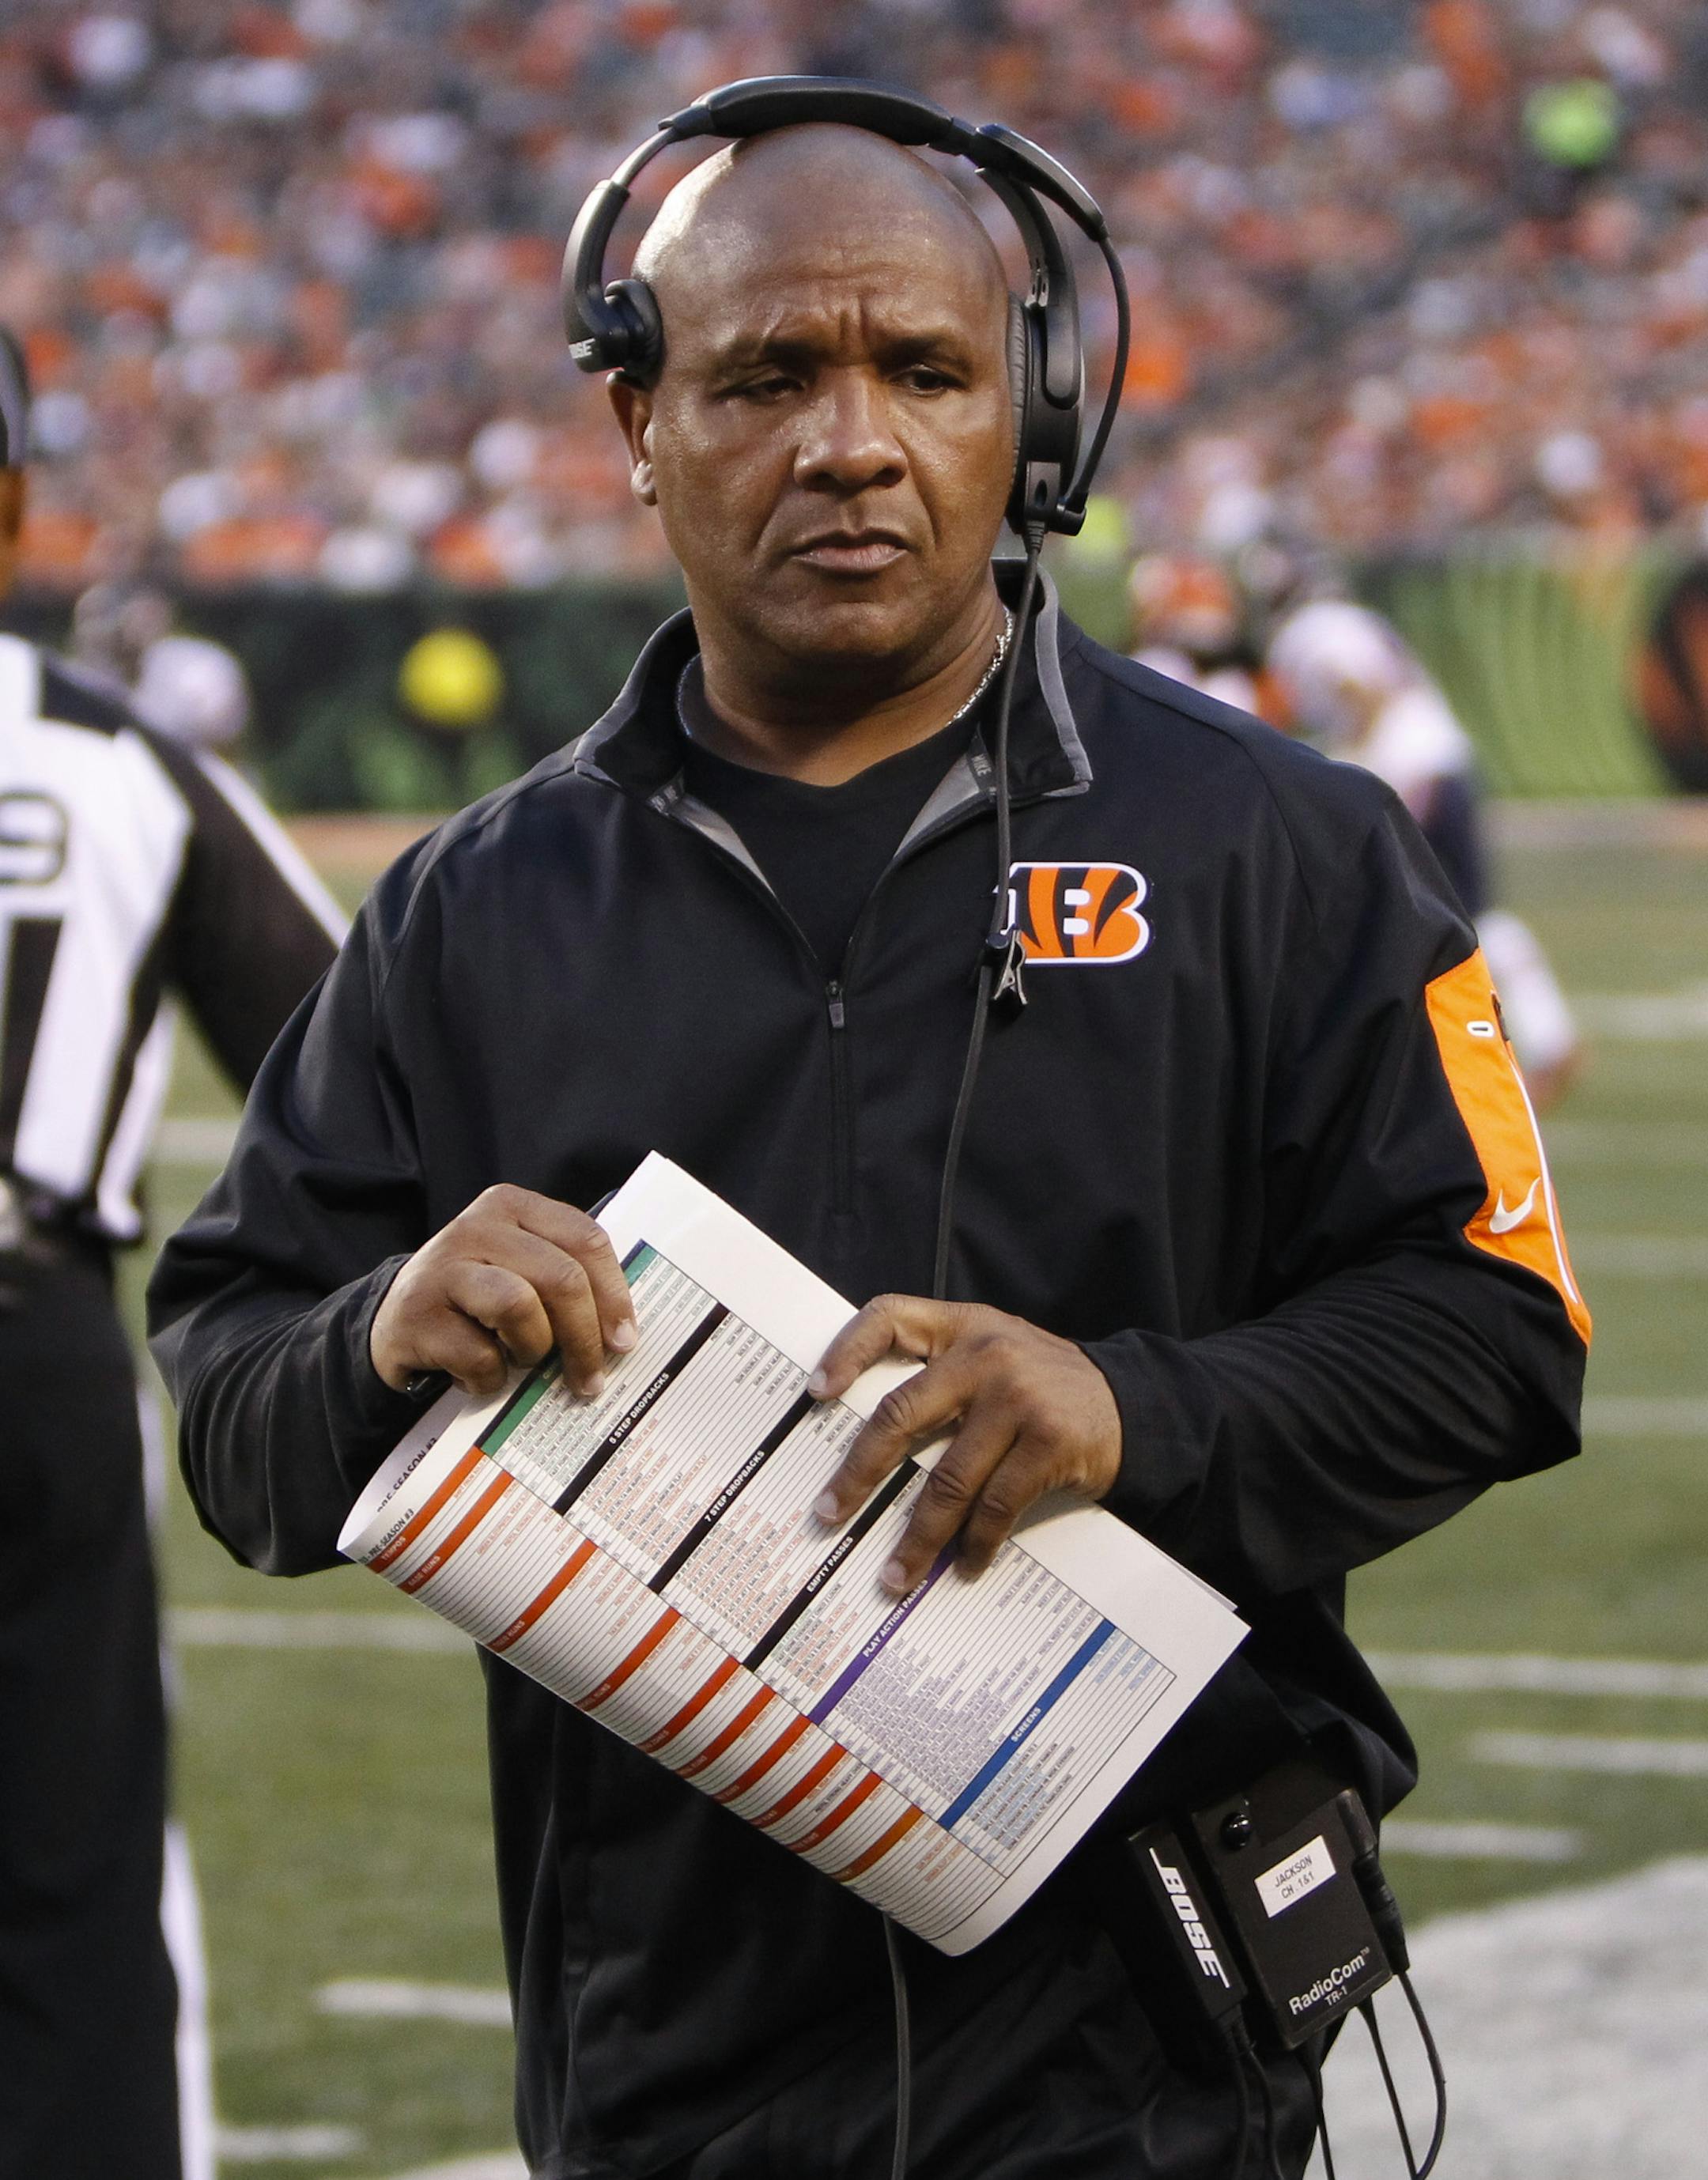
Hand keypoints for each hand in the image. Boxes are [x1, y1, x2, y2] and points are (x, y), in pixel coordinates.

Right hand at [370, 1184, 636, 1399]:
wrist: (394, 1322)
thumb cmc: (477, 1300)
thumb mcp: (521, 1271)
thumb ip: (566, 1281)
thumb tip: (622, 1334)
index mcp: (511, 1206)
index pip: (585, 1239)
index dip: (614, 1294)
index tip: (624, 1340)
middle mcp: (476, 1227)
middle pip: (560, 1277)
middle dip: (584, 1337)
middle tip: (590, 1378)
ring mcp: (442, 1268)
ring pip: (519, 1306)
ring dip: (532, 1350)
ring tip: (521, 1362)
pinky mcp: (416, 1315)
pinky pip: (479, 1355)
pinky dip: (489, 1379)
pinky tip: (479, 1376)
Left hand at [808, 1296, 1121, 1593]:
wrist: (1134, 1402)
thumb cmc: (1045, 1385)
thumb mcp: (995, 1353)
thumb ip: (941, 1372)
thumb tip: (866, 1443)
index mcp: (963, 1327)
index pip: (889, 1316)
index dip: (846, 1351)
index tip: (815, 1394)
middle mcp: (986, 1354)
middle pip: (901, 1415)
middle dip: (858, 1472)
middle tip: (829, 1513)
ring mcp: (1019, 1398)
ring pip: (947, 1479)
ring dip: (917, 1536)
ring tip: (896, 1574)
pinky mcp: (1049, 1442)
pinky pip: (996, 1505)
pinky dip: (974, 1543)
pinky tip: (963, 1565)